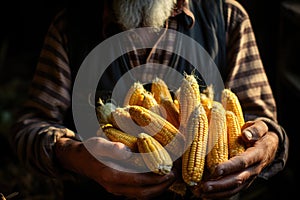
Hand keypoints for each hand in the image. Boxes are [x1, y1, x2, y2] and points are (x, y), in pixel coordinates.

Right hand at [54, 137, 175, 198]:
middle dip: (161, 187)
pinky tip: (158, 180)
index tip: (169, 173)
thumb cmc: (89, 150)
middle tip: (175, 177)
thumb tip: (125, 151)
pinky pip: (138, 192)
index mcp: (111, 176)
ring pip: (141, 195)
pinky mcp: (119, 188)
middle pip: (142, 193)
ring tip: (170, 179)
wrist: (79, 160)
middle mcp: (115, 187)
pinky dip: (150, 188)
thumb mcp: (97, 144)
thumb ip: (110, 147)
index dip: (155, 179)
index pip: (138, 182)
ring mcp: (117, 190)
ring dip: (157, 189)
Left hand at [197, 120, 278, 198]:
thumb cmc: (261, 133)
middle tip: (204, 187)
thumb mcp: (262, 127)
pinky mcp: (244, 181)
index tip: (216, 170)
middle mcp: (254, 169)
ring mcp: (249, 177)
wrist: (269, 145)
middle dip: (220, 185)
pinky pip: (233, 190)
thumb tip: (245, 134)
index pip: (242, 162)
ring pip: (234, 189)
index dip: (229, 167)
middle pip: (237, 180)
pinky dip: (220, 195)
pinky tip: (207, 195)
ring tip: (202, 193)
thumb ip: (255, 129)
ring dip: (218, 193)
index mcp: (258, 154)